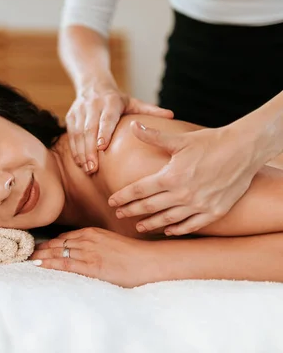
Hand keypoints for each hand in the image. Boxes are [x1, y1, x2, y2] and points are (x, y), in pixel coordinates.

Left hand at [30, 227, 158, 287]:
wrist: (148, 261)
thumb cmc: (133, 255)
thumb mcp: (110, 242)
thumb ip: (96, 244)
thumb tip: (83, 251)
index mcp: (92, 233)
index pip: (64, 237)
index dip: (49, 244)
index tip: (38, 248)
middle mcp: (87, 239)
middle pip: (57, 243)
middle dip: (41, 249)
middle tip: (26, 253)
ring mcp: (89, 252)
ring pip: (58, 252)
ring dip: (41, 256)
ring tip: (28, 259)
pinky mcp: (92, 266)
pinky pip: (66, 263)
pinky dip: (50, 263)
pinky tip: (39, 264)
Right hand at [66, 80, 172, 174]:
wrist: (92, 84)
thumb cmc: (116, 99)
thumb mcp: (133, 102)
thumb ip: (150, 110)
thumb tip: (172, 116)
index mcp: (110, 101)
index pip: (106, 118)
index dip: (103, 132)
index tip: (101, 147)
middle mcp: (93, 105)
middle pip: (89, 129)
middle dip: (90, 149)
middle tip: (93, 168)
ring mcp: (79, 111)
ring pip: (78, 133)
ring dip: (81, 152)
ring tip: (87, 169)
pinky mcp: (71, 116)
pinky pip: (71, 135)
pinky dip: (74, 149)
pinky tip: (79, 163)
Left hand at [109, 121, 259, 235]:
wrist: (244, 150)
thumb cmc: (210, 142)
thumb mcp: (179, 140)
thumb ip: (153, 136)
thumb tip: (133, 125)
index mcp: (171, 176)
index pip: (139, 190)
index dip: (123, 197)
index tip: (111, 202)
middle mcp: (183, 194)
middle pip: (149, 207)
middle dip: (131, 212)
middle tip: (119, 215)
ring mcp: (199, 205)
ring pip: (168, 219)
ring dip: (151, 224)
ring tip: (139, 226)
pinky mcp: (214, 212)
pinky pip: (192, 225)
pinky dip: (178, 229)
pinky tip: (168, 230)